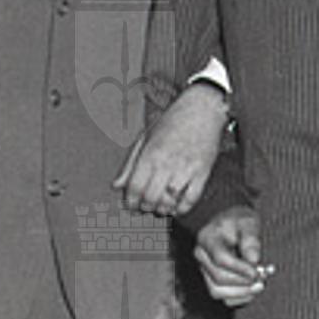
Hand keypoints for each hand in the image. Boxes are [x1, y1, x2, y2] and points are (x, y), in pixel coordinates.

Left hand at [113, 85, 228, 215]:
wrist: (201, 109)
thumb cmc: (172, 122)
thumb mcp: (145, 138)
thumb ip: (130, 164)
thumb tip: (116, 185)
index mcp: (150, 153)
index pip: (135, 186)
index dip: (130, 201)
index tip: (130, 205)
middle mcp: (167, 162)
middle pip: (150, 197)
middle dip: (145, 207)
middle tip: (144, 207)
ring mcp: (186, 168)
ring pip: (170, 201)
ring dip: (162, 209)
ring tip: (159, 207)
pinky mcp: (202, 172)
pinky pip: (191, 199)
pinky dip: (182, 208)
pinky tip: (176, 207)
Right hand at [194, 207, 269, 305]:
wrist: (230, 224)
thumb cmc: (238, 222)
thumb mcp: (248, 222)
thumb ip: (251, 239)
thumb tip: (253, 259)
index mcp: (208, 239)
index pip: (221, 259)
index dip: (240, 269)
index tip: (257, 271)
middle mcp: (202, 256)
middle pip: (219, 278)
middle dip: (243, 282)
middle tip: (262, 279)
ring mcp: (204, 270)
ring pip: (217, 291)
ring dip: (241, 293)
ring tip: (258, 286)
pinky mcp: (211, 281)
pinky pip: (222, 297)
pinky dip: (238, 298)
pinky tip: (251, 290)